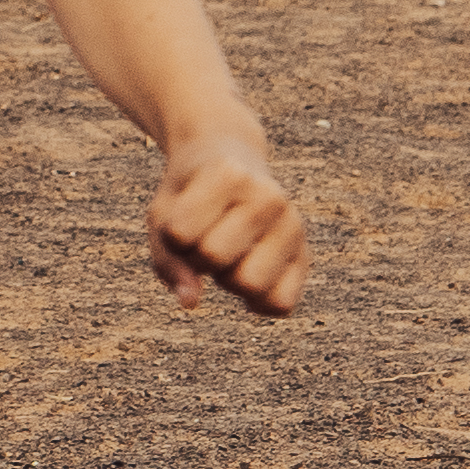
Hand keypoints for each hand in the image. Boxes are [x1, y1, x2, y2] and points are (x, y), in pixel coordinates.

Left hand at [148, 135, 306, 314]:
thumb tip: (190, 303)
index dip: (171, 237)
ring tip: (228, 256)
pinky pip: (281, 303)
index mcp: (227, 175)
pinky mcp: (304, 255)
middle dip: (197, 258)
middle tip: (204, 239)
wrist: (232, 164)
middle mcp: (268, 197)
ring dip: (227, 281)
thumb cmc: (190, 196)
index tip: (181, 220)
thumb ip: (168, 259)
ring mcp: (293, 226)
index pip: (180, 233)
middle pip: (215, 257)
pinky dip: (256, 303)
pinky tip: (245, 277)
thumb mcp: (164, 215)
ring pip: (252, 285)